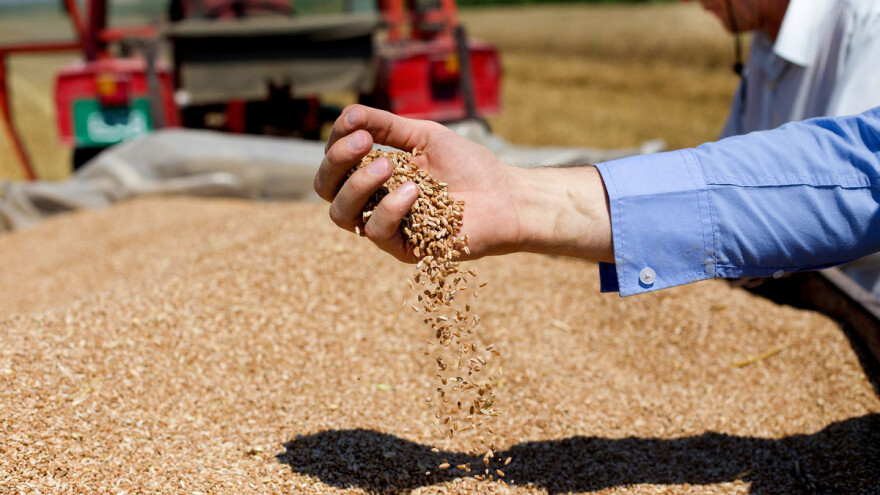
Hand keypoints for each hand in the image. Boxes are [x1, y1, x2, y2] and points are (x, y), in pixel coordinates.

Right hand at [315, 105, 523, 261]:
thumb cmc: (467, 165)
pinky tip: (414, 191)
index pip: (334, 163)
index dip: (336, 143)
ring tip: (387, 165)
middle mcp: (372, 202)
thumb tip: (348, 114)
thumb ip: (386, 125)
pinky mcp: (403, 249)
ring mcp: (385, 227)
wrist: (505, 196)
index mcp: (372, 176)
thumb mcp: (423, 137)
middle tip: (364, 142)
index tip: (357, 125)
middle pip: (326, 189)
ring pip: (341, 214)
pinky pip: (376, 232)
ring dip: (357, 185)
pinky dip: (391, 208)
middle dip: (337, 162)